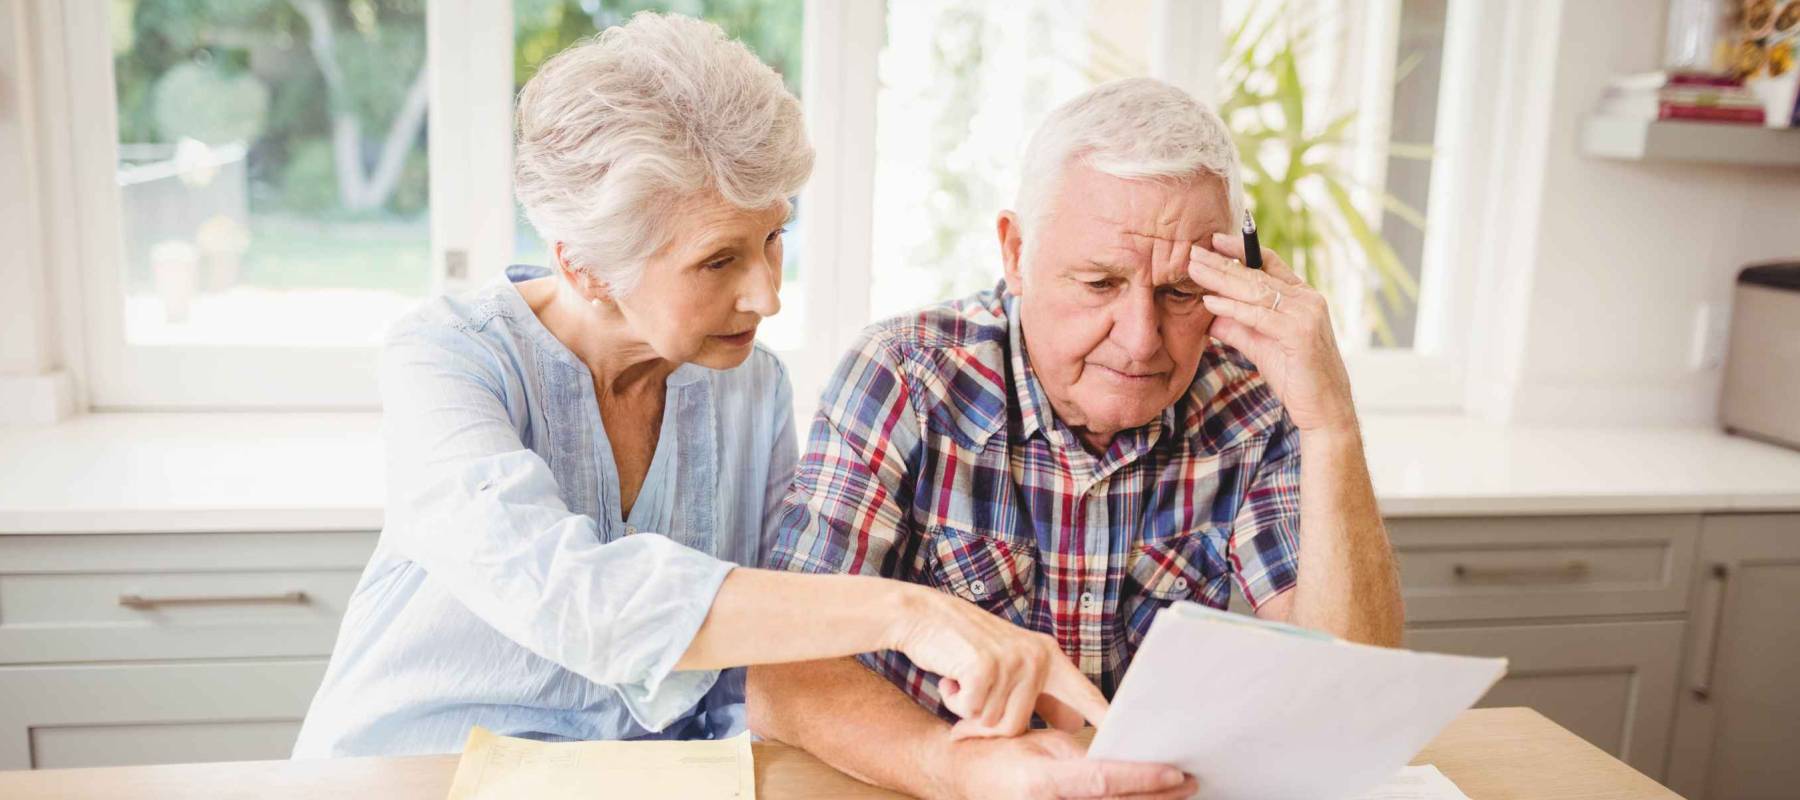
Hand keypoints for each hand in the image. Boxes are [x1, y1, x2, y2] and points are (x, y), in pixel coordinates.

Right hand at [887, 586, 1109, 738]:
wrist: (921, 616)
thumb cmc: (964, 645)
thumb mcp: (1012, 664)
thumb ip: (1041, 693)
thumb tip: (1071, 724)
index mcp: (1048, 656)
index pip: (1084, 694)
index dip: (1105, 719)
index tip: (1129, 744)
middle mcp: (1036, 657)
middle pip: (1020, 727)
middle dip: (988, 723)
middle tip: (972, 698)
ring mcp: (1012, 660)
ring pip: (996, 724)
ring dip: (970, 711)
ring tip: (963, 680)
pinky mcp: (985, 666)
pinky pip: (973, 711)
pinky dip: (955, 701)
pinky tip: (951, 676)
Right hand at [939, 728, 1197, 799]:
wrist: (960, 778)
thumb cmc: (998, 753)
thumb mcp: (1039, 743)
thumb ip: (1081, 755)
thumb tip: (1124, 759)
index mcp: (1041, 781)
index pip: (1102, 782)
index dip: (1142, 778)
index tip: (1175, 772)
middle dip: (1157, 797)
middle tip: (1192, 783)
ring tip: (1177, 794)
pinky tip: (1144, 799)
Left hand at [1189, 232, 1357, 433]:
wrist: (1324, 409)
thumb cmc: (1296, 378)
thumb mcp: (1260, 347)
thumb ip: (1237, 328)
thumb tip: (1209, 316)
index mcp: (1301, 297)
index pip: (1268, 263)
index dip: (1240, 250)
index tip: (1213, 241)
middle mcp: (1307, 299)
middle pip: (1257, 273)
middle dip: (1222, 261)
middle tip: (1193, 250)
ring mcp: (1305, 313)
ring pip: (1255, 290)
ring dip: (1221, 278)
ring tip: (1194, 268)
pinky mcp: (1299, 332)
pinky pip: (1258, 315)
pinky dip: (1232, 307)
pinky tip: (1209, 301)